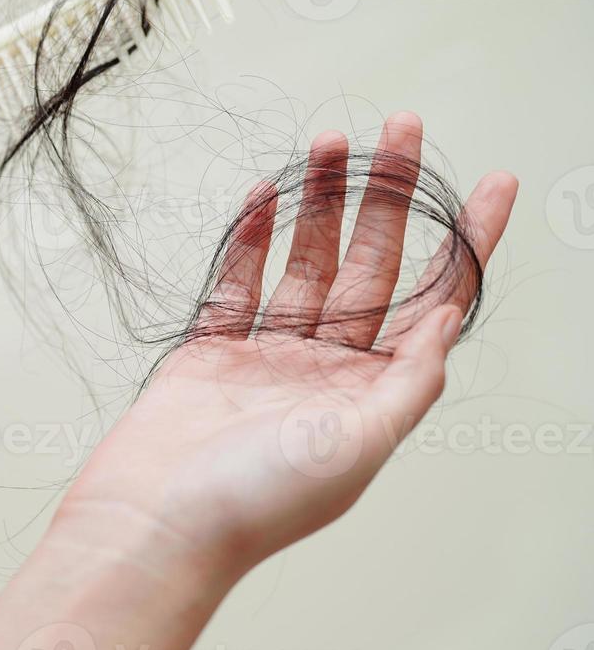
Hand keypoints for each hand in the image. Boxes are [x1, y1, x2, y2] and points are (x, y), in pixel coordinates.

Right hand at [52, 114, 518, 576]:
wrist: (154, 520)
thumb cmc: (253, 501)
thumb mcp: (356, 445)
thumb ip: (408, 381)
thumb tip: (448, 319)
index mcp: (371, 395)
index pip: (434, 302)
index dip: (469, 243)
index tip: (495, 184)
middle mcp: (327, 371)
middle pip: (373, 265)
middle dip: (392, 196)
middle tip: (403, 130)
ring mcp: (269, 356)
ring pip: (306, 261)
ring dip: (323, 203)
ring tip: (332, 143)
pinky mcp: (212, 349)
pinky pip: (238, 280)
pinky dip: (253, 237)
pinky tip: (268, 194)